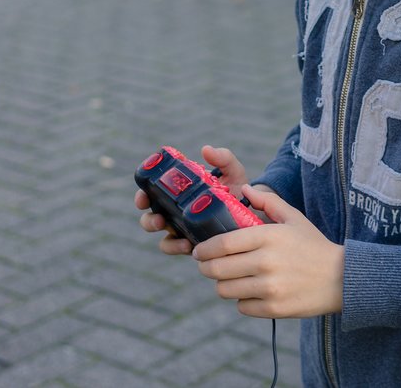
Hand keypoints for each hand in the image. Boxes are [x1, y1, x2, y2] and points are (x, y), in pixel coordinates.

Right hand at [136, 145, 250, 255]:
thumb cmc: (239, 188)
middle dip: (148, 220)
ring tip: (176, 234)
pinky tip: (189, 245)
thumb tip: (205, 150)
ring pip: (163, 240)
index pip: (153, 193)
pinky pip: (180, 250)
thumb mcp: (233, 171)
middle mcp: (177, 213)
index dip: (142, 194)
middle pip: (150, 218)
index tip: (143, 195)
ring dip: (164, 238)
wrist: (257, 213)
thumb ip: (222, 158)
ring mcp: (185, 232)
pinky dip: (179, 248)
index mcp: (180, 194)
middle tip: (159, 218)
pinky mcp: (196, 246)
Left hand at [192, 184, 343, 318]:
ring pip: (225, 289)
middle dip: (206, 267)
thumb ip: (269, 201)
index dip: (204, 249)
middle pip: (217, 269)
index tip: (198, 250)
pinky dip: (242, 300)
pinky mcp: (274, 309)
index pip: (222, 244)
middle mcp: (265, 263)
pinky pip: (242, 306)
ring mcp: (269, 288)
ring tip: (230, 278)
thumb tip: (246, 189)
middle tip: (207, 265)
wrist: (343, 279)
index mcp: (267, 237)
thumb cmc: (314, 245)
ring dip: (223, 284)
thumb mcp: (294, 218)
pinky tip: (251, 292)